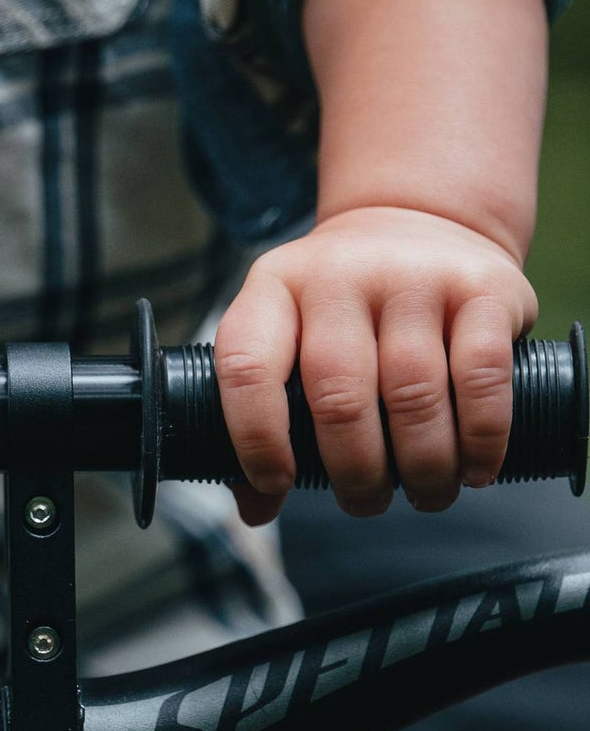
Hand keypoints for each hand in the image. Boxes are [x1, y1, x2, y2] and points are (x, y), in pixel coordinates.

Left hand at [214, 205, 537, 525]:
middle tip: (366, 503)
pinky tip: (475, 470)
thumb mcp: (287, 337)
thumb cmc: (340, 310)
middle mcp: (336, 276)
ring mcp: (412, 276)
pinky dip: (480, 439)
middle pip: (337, 395)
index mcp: (271, 289)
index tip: (277, 484)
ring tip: (425, 495)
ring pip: (412, 395)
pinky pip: (480, 377)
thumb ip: (264, 417)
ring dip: (421, 467)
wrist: (418, 220)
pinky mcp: (482, 288)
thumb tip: (254, 510)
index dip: (257, 438)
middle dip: (354, 472)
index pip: (247, 367)